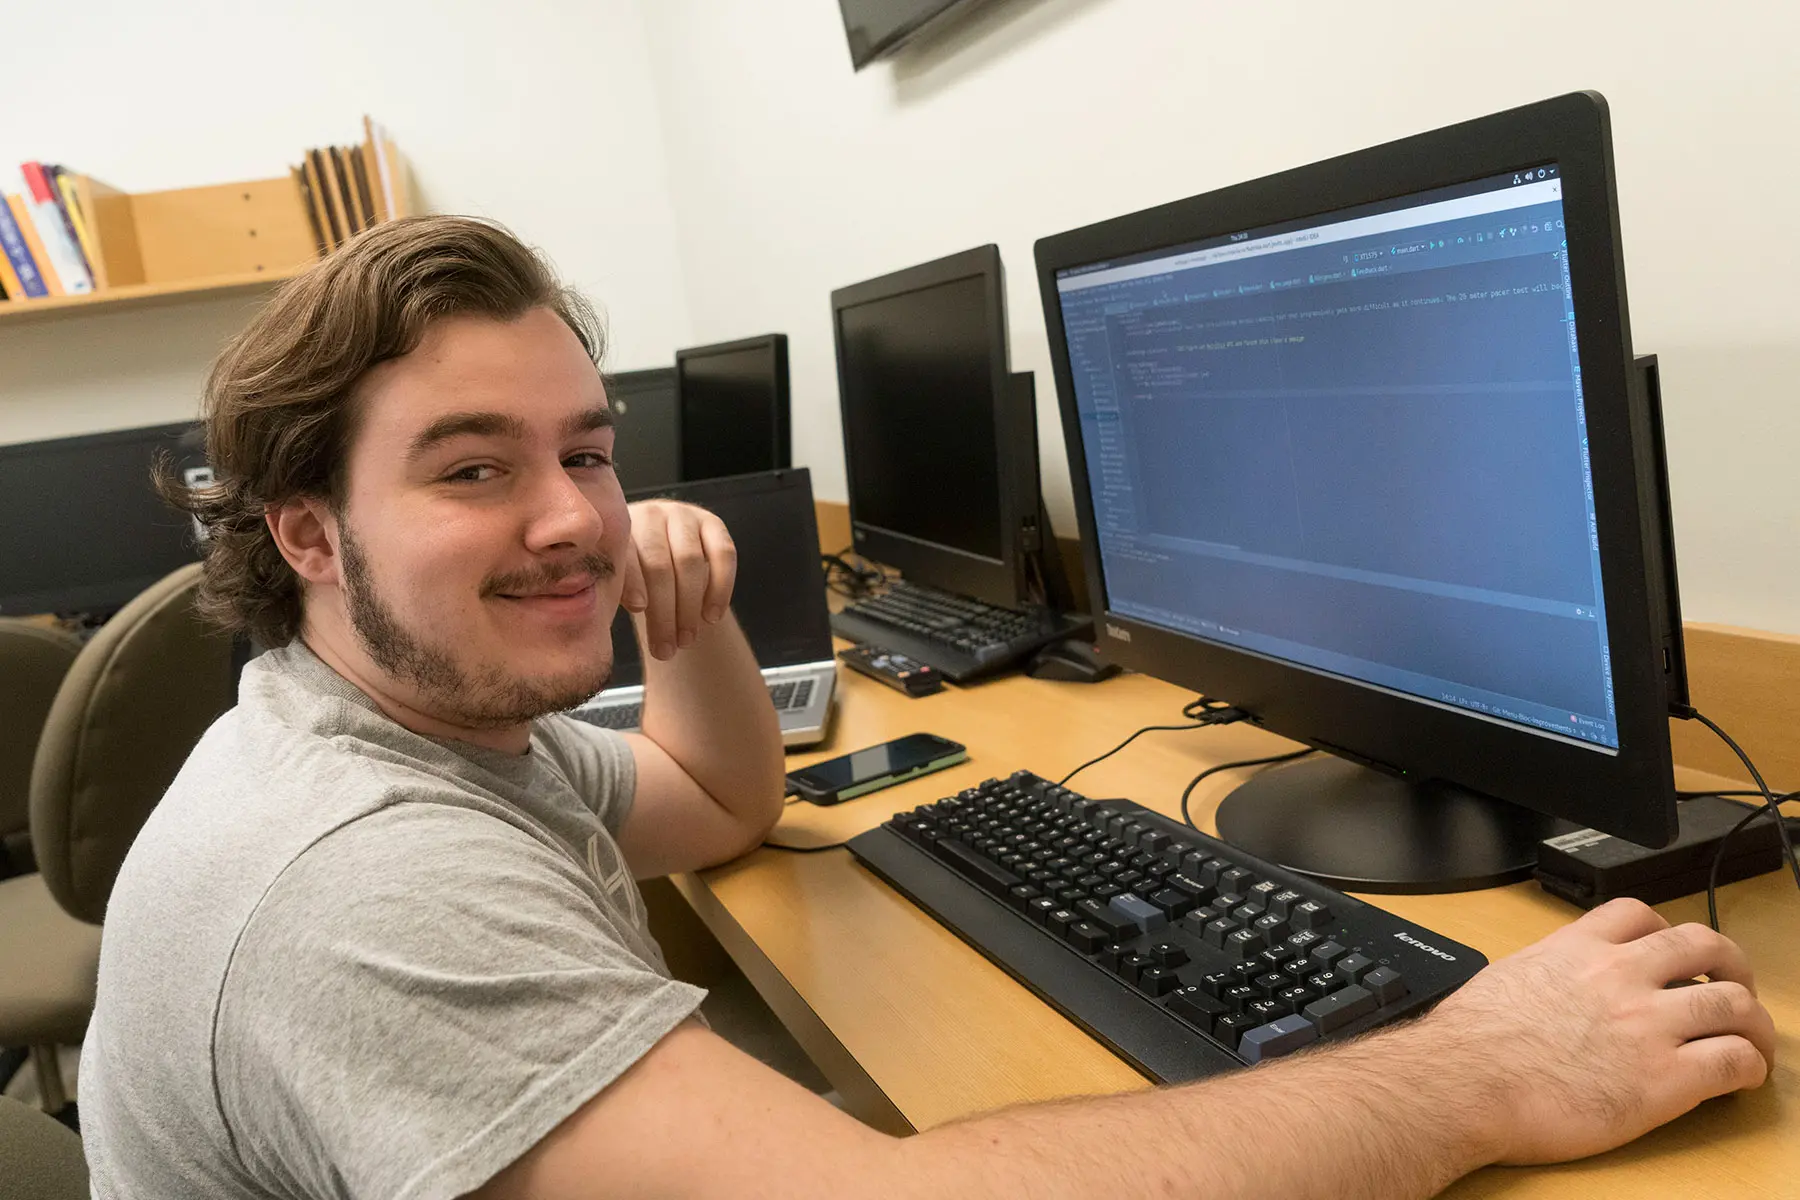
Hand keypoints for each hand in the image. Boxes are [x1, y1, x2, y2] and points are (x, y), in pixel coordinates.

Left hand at [620, 500, 736, 659]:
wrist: (664, 555)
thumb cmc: (634, 577)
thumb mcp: (618, 581)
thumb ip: (613, 592)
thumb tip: (607, 617)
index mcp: (620, 528)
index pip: (626, 554)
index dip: (632, 581)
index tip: (638, 610)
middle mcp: (651, 515)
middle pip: (659, 564)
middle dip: (664, 611)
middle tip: (665, 648)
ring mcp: (684, 516)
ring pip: (690, 561)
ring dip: (689, 607)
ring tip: (686, 640)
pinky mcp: (713, 523)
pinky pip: (723, 554)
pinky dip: (720, 589)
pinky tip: (712, 617)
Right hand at [1422, 897, 1773, 1165]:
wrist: (1463, 1083)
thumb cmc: (1468, 1043)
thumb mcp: (1505, 979)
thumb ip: (1542, 975)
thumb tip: (1543, 993)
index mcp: (1576, 949)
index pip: (1639, 914)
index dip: (1666, 931)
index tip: (1671, 954)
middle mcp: (1619, 975)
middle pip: (1705, 945)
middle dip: (1731, 964)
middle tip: (1733, 986)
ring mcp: (1647, 1024)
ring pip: (1734, 1002)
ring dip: (1754, 1022)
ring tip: (1753, 1040)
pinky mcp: (1665, 1077)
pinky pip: (1734, 1061)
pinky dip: (1751, 1067)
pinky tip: (1743, 1078)